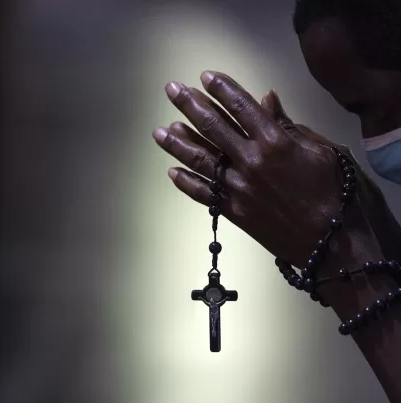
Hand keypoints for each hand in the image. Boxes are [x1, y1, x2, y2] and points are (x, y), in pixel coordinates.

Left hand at [152, 72, 380, 268]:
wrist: (327, 240)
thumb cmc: (328, 191)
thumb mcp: (318, 150)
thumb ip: (288, 126)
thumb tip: (266, 99)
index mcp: (274, 142)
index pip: (241, 107)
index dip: (221, 89)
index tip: (204, 77)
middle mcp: (250, 161)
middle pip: (213, 127)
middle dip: (190, 105)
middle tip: (171, 90)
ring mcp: (237, 188)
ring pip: (200, 160)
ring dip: (177, 144)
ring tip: (159, 132)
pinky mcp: (232, 211)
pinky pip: (203, 194)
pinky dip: (185, 183)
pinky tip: (171, 172)